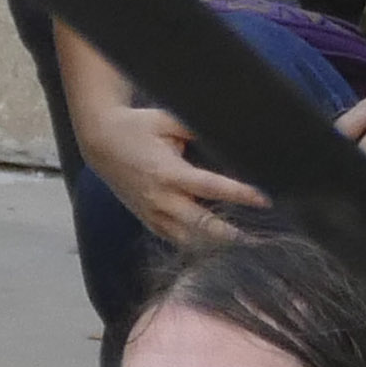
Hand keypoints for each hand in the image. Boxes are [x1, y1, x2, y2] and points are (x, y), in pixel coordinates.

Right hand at [75, 88, 262, 250]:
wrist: (100, 142)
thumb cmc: (136, 128)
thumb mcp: (166, 120)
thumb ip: (196, 130)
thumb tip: (228, 136)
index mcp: (168, 172)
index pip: (211, 188)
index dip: (240, 195)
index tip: (265, 200)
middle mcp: (160, 198)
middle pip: (202, 225)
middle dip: (232, 234)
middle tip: (261, 239)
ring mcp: (152, 213)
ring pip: (188, 240)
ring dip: (215, 244)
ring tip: (244, 245)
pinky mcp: (147, 220)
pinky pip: (174, 239)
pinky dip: (195, 244)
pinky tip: (217, 246)